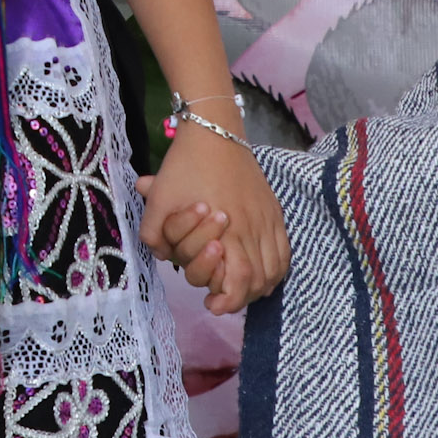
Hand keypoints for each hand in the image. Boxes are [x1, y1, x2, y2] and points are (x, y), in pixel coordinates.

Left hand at [136, 123, 288, 314]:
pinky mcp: (274, 211)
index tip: (211, 305)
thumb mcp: (159, 199)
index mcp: (226, 228)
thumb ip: (154, 233)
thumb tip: (162, 255)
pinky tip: (260, 273)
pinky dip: (275, 269)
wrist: (214, 132)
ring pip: (275, 269)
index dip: (229, 301)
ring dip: (259, 287)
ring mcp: (267, 219)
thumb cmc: (184, 166)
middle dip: (242, 298)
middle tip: (222, 300)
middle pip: (260, 280)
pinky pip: (284, 251)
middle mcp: (252, 227)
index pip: (239, 280)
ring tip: (239, 289)